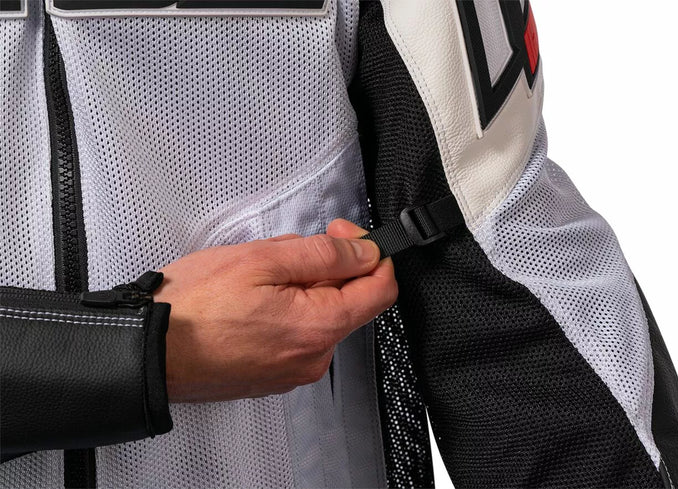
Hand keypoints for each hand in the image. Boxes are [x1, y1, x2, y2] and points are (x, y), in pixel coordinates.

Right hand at [156, 221, 396, 401]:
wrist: (146, 353)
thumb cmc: (193, 306)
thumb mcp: (262, 260)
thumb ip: (324, 255)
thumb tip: (365, 252)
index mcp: (318, 329)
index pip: (381, 290)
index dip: (371, 253)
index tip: (345, 234)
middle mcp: (314, 358)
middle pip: (347, 301)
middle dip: (325, 268)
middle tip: (282, 253)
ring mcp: (293, 371)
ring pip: (319, 315)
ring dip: (301, 288)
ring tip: (255, 279)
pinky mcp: (273, 376)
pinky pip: (297, 335)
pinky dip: (286, 311)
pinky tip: (250, 302)